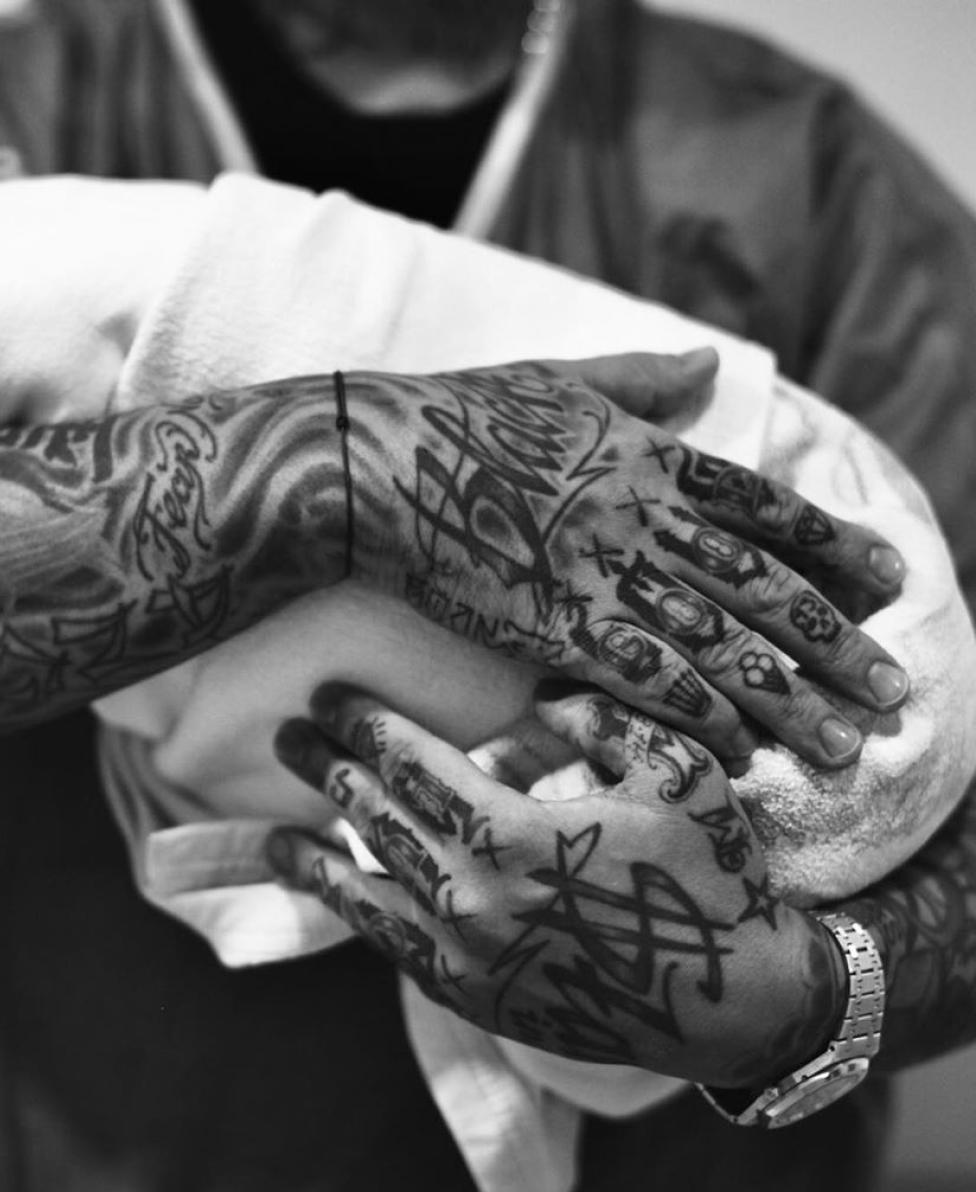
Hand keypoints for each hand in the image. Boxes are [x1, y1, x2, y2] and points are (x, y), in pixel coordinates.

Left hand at [269, 682, 844, 1087]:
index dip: (366, 725)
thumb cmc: (707, 876)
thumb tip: (537, 700)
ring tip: (273, 833)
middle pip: (377, 818)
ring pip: (366, 891)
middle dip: (327, 770)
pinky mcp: (471, 995)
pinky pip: (391, 947)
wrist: (730, 1002)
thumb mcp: (676, 771)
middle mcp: (473, 898)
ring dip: (315, 855)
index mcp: (514, 835)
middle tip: (287, 736)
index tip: (328, 696)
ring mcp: (465, 954)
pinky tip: (332, 898)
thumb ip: (602, 721)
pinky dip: (354, 917)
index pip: (413, 765)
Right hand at [348, 353, 907, 768]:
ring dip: (788, 699)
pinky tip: (739, 751)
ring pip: (718, 645)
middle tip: (896, 690)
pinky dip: (697, 715)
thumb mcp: (558, 377)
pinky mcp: (554, 625)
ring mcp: (603, 573)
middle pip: (761, 589)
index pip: (764, 508)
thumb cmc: (456, 415)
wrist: (374, 463)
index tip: (889, 580)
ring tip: (847, 744)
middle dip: (836, 643)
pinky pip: (644, 678)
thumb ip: (639, 377)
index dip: (832, 546)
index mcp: (650, 455)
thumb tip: (708, 362)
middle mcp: (644, 516)